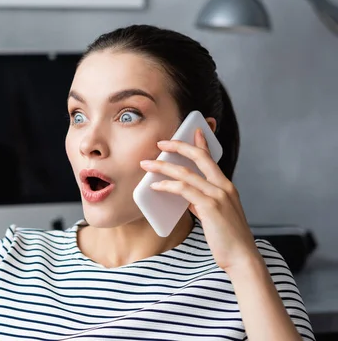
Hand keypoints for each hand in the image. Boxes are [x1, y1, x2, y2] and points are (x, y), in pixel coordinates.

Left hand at [139, 128, 260, 272]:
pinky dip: (168, 185)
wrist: (242, 257)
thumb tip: (187, 197)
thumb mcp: (216, 215)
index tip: (193, 131)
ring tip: (147, 164)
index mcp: (227, 187)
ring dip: (164, 167)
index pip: (212, 159)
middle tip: (161, 143)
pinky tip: (156, 185)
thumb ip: (203, 202)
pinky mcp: (210, 207)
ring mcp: (218, 196)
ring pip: (186, 173)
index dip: (202, 143)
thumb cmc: (228, 239)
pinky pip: (184, 190)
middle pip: (199, 158)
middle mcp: (224, 187)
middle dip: (178, 147)